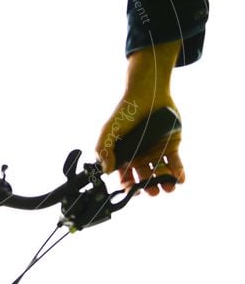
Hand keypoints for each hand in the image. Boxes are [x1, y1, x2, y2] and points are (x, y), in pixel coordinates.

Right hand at [95, 42, 185, 196]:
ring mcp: (156, 152)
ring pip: (161, 174)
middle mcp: (140, 157)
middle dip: (148, 187)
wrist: (148, 93)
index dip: (129, 186)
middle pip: (145, 179)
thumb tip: (105, 170)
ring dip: (164, 183)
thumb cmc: (126, 110)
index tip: (133, 189)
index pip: (126, 177)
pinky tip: (179, 179)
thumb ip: (103, 149)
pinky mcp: (171, 146)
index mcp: (125, 156)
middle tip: (152, 191)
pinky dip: (179, 173)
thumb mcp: (109, 129)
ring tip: (168, 187)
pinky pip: (176, 164)